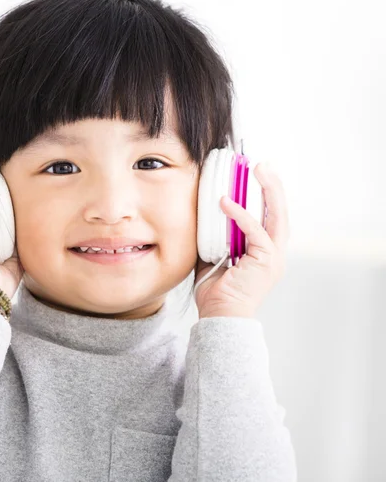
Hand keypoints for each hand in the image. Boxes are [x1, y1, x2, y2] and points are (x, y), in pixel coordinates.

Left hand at [194, 162, 288, 318]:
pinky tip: (224, 202)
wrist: (220, 316)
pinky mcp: (266, 261)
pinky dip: (240, 215)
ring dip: (268, 190)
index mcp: (263, 252)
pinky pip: (254, 231)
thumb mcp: (213, 257)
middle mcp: (273, 252)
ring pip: (275, 215)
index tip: (253, 175)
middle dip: (272, 185)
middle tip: (261, 164)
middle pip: (279, 211)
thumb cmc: (216, 292)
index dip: (263, 195)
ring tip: (258, 169)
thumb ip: (213, 238)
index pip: (267, 217)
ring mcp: (273, 257)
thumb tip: (202, 216)